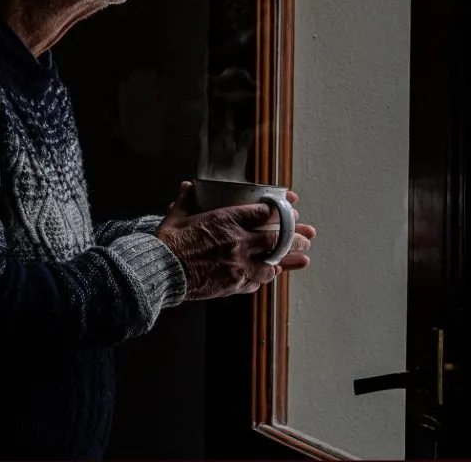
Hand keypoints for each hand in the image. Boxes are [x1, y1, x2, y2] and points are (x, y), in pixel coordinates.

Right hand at [155, 182, 315, 299]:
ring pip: (272, 263)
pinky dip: (265, 277)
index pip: (263, 213)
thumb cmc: (168, 243)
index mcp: (226, 220)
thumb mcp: (177, 216)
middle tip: (309, 235)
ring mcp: (237, 265)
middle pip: (276, 239)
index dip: (280, 211)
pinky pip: (256, 281)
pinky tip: (271, 274)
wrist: (161, 272)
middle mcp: (237, 242)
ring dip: (288, 261)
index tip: (291, 209)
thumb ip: (187, 200)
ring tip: (303, 258)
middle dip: (296, 237)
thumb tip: (187, 186)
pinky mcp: (233, 284)